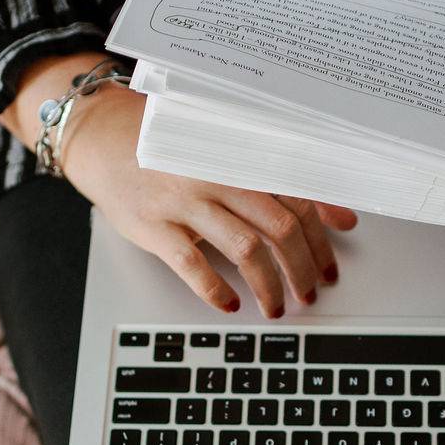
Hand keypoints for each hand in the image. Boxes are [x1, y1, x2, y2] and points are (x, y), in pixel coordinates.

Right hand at [59, 86, 357, 316]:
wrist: (103, 138)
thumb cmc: (172, 148)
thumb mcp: (229, 156)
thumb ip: (282, 182)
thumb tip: (341, 218)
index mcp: (243, 156)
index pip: (299, 200)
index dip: (321, 240)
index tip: (330, 267)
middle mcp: (219, 175)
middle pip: (280, 228)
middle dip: (302, 269)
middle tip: (309, 293)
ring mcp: (186, 200)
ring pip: (246, 249)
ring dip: (269, 286)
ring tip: (276, 306)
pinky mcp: (155, 225)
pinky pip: (193, 265)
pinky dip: (216, 290)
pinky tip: (230, 303)